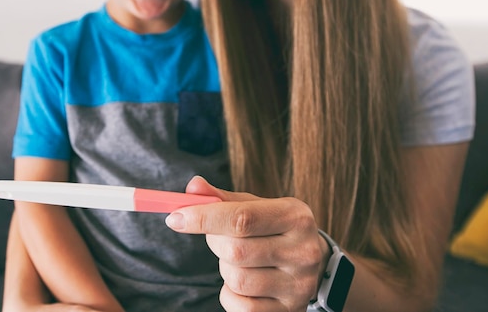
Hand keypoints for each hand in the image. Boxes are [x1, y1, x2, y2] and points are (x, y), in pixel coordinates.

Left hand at [165, 176, 328, 311]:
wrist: (313, 265)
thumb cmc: (274, 229)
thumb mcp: (256, 207)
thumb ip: (223, 199)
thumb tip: (193, 187)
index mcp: (295, 217)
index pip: (241, 218)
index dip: (203, 218)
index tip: (174, 218)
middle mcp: (303, 251)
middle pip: (235, 250)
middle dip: (214, 242)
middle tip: (218, 237)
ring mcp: (299, 285)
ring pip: (236, 279)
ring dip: (224, 268)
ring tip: (238, 259)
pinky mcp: (289, 311)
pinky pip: (241, 306)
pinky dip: (231, 294)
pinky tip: (245, 283)